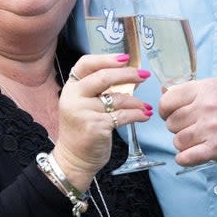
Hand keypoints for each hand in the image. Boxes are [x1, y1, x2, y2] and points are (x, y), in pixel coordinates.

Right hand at [50, 54, 151, 189]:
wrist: (74, 159)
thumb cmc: (82, 129)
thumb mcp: (82, 104)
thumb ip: (96, 89)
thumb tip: (126, 73)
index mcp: (71, 88)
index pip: (85, 64)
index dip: (106, 58)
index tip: (125, 58)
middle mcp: (74, 97)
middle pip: (104, 77)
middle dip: (128, 74)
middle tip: (144, 75)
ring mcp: (84, 112)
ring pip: (117, 98)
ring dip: (136, 101)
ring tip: (146, 105)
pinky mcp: (96, 127)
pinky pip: (122, 116)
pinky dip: (137, 114)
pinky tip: (145, 115)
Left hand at [158, 78, 216, 166]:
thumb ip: (195, 91)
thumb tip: (165, 92)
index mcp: (206, 89)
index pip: (168, 100)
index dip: (166, 110)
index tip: (172, 114)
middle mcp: (206, 107)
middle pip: (171, 122)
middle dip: (178, 127)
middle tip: (192, 129)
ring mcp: (210, 128)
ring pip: (177, 140)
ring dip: (184, 143)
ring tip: (198, 141)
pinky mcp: (216, 148)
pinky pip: (185, 157)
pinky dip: (185, 158)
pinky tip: (193, 155)